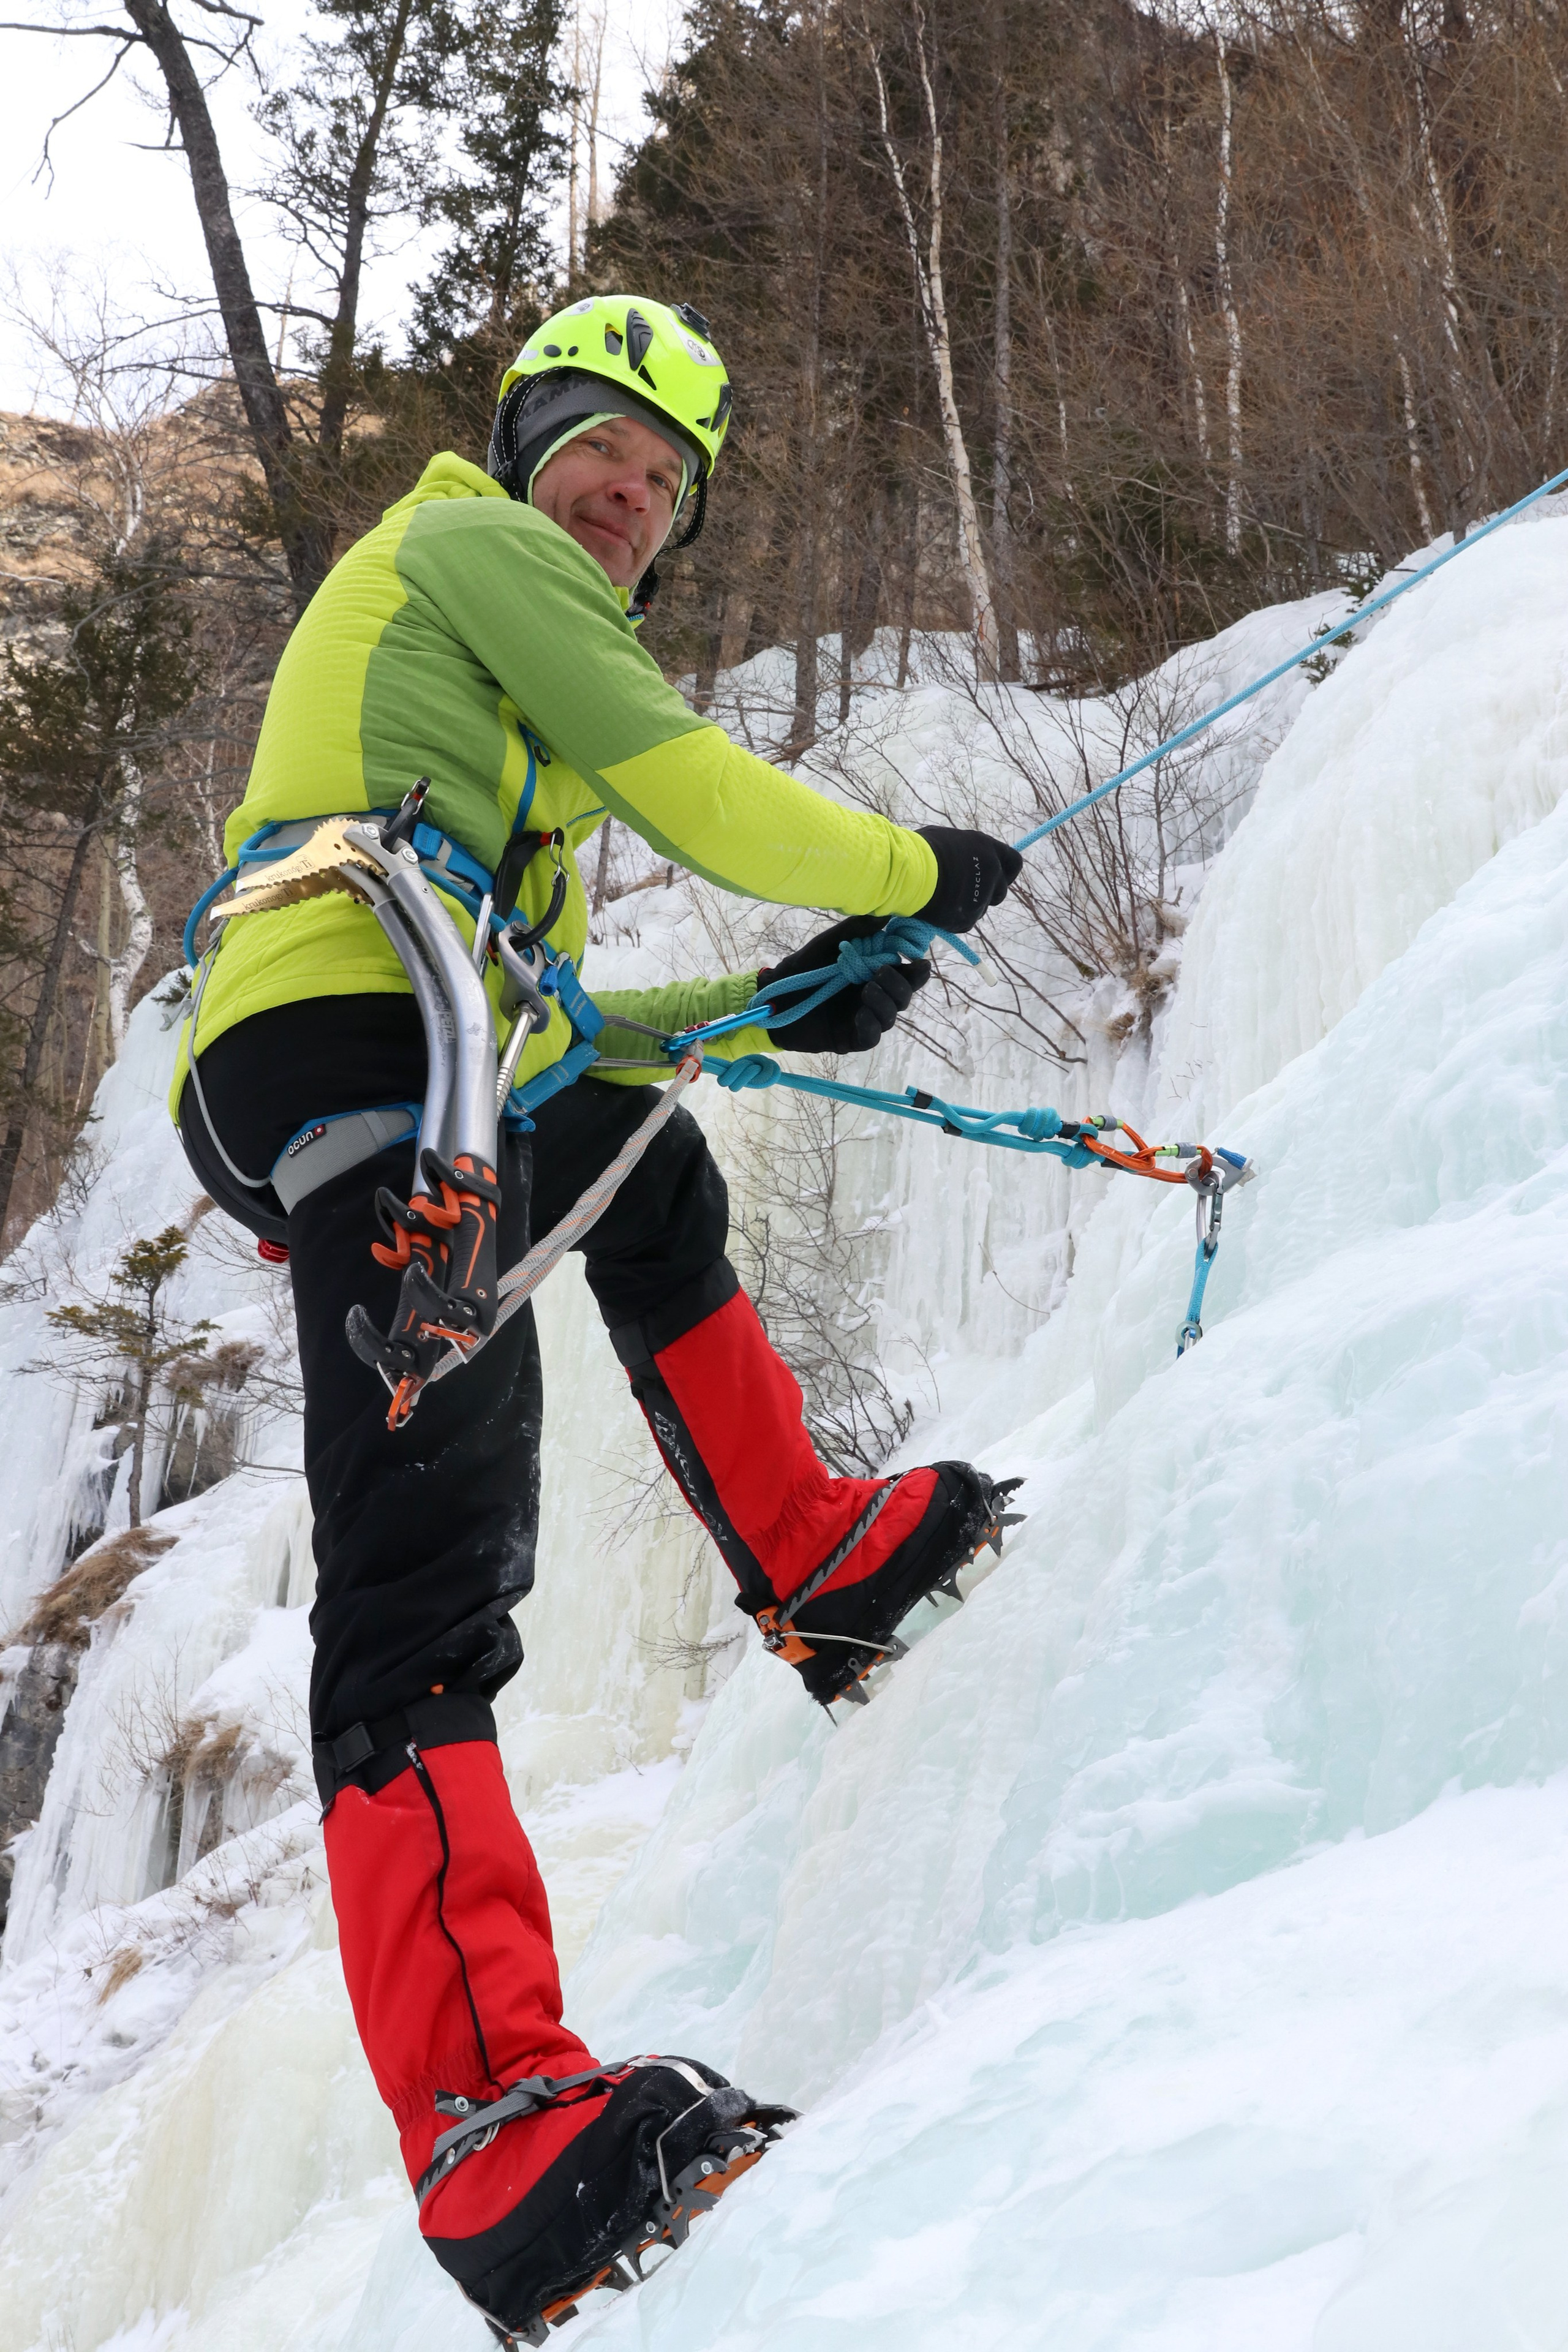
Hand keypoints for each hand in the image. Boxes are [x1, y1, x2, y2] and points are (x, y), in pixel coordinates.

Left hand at [756, 913, 930, 1054]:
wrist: (773, 995)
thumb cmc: (803, 968)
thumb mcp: (829, 944)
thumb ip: (857, 929)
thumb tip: (887, 914)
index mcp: (875, 974)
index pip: (907, 974)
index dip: (917, 969)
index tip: (916, 960)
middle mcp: (875, 997)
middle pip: (904, 996)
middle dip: (900, 984)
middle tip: (879, 972)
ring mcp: (864, 1019)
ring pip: (890, 1016)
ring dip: (884, 1002)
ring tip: (867, 989)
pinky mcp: (850, 1038)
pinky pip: (871, 1037)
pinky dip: (870, 1025)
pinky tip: (861, 1014)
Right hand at [915, 825, 1022, 932]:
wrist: (907, 874)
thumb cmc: (920, 850)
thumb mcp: (948, 839)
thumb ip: (965, 851)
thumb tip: (965, 857)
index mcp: (987, 848)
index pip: (1014, 862)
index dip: (1005, 872)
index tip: (995, 877)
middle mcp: (990, 872)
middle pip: (1001, 891)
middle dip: (987, 894)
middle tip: (964, 891)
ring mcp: (980, 897)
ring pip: (981, 908)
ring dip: (968, 907)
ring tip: (943, 899)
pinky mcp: (967, 918)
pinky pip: (965, 922)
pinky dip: (954, 919)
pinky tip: (938, 910)